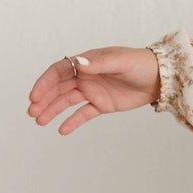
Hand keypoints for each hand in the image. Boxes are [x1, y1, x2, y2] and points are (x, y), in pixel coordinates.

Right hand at [26, 46, 161, 135]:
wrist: (159, 78)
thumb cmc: (140, 64)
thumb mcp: (121, 61)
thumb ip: (100, 64)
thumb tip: (78, 63)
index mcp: (86, 63)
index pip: (59, 71)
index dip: (45, 83)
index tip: (35, 96)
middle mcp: (85, 76)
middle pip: (59, 88)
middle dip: (44, 99)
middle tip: (33, 112)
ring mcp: (92, 91)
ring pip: (67, 101)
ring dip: (53, 110)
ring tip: (39, 121)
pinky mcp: (101, 105)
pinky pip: (83, 114)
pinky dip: (72, 121)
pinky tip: (62, 130)